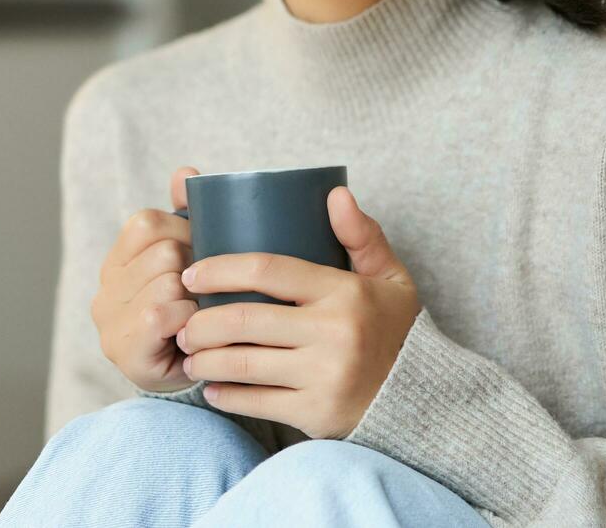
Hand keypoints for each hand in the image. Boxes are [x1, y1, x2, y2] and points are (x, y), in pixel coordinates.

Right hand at [91, 166, 201, 392]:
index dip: (184, 233)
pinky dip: (187, 321)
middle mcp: (105, 289)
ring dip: (196, 299)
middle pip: (163, 252)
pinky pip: (162, 315)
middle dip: (196, 269)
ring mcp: (110, 321)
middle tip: (205, 293)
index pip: (147, 222)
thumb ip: (184, 213)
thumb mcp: (189, 259)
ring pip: (166, 282)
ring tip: (200, 315)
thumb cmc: (192, 311)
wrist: (191, 374)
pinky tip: (193, 333)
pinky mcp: (124, 350)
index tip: (199, 256)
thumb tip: (185, 173)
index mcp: (117, 261)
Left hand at [176, 184, 420, 439]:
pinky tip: (211, 386)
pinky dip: (225, 394)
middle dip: (201, 321)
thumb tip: (334, 193)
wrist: (421, 398)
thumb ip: (362, 235)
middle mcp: (333, 332)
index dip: (220, 269)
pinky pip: (255, 402)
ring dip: (205, 357)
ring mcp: (324, 375)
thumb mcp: (390, 278)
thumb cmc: (395, 329)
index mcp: (345, 292)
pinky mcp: (316, 413)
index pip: (268, 270)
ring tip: (190, 351)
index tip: (193, 272)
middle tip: (183, 320)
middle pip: (244, 319)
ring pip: (242, 362)